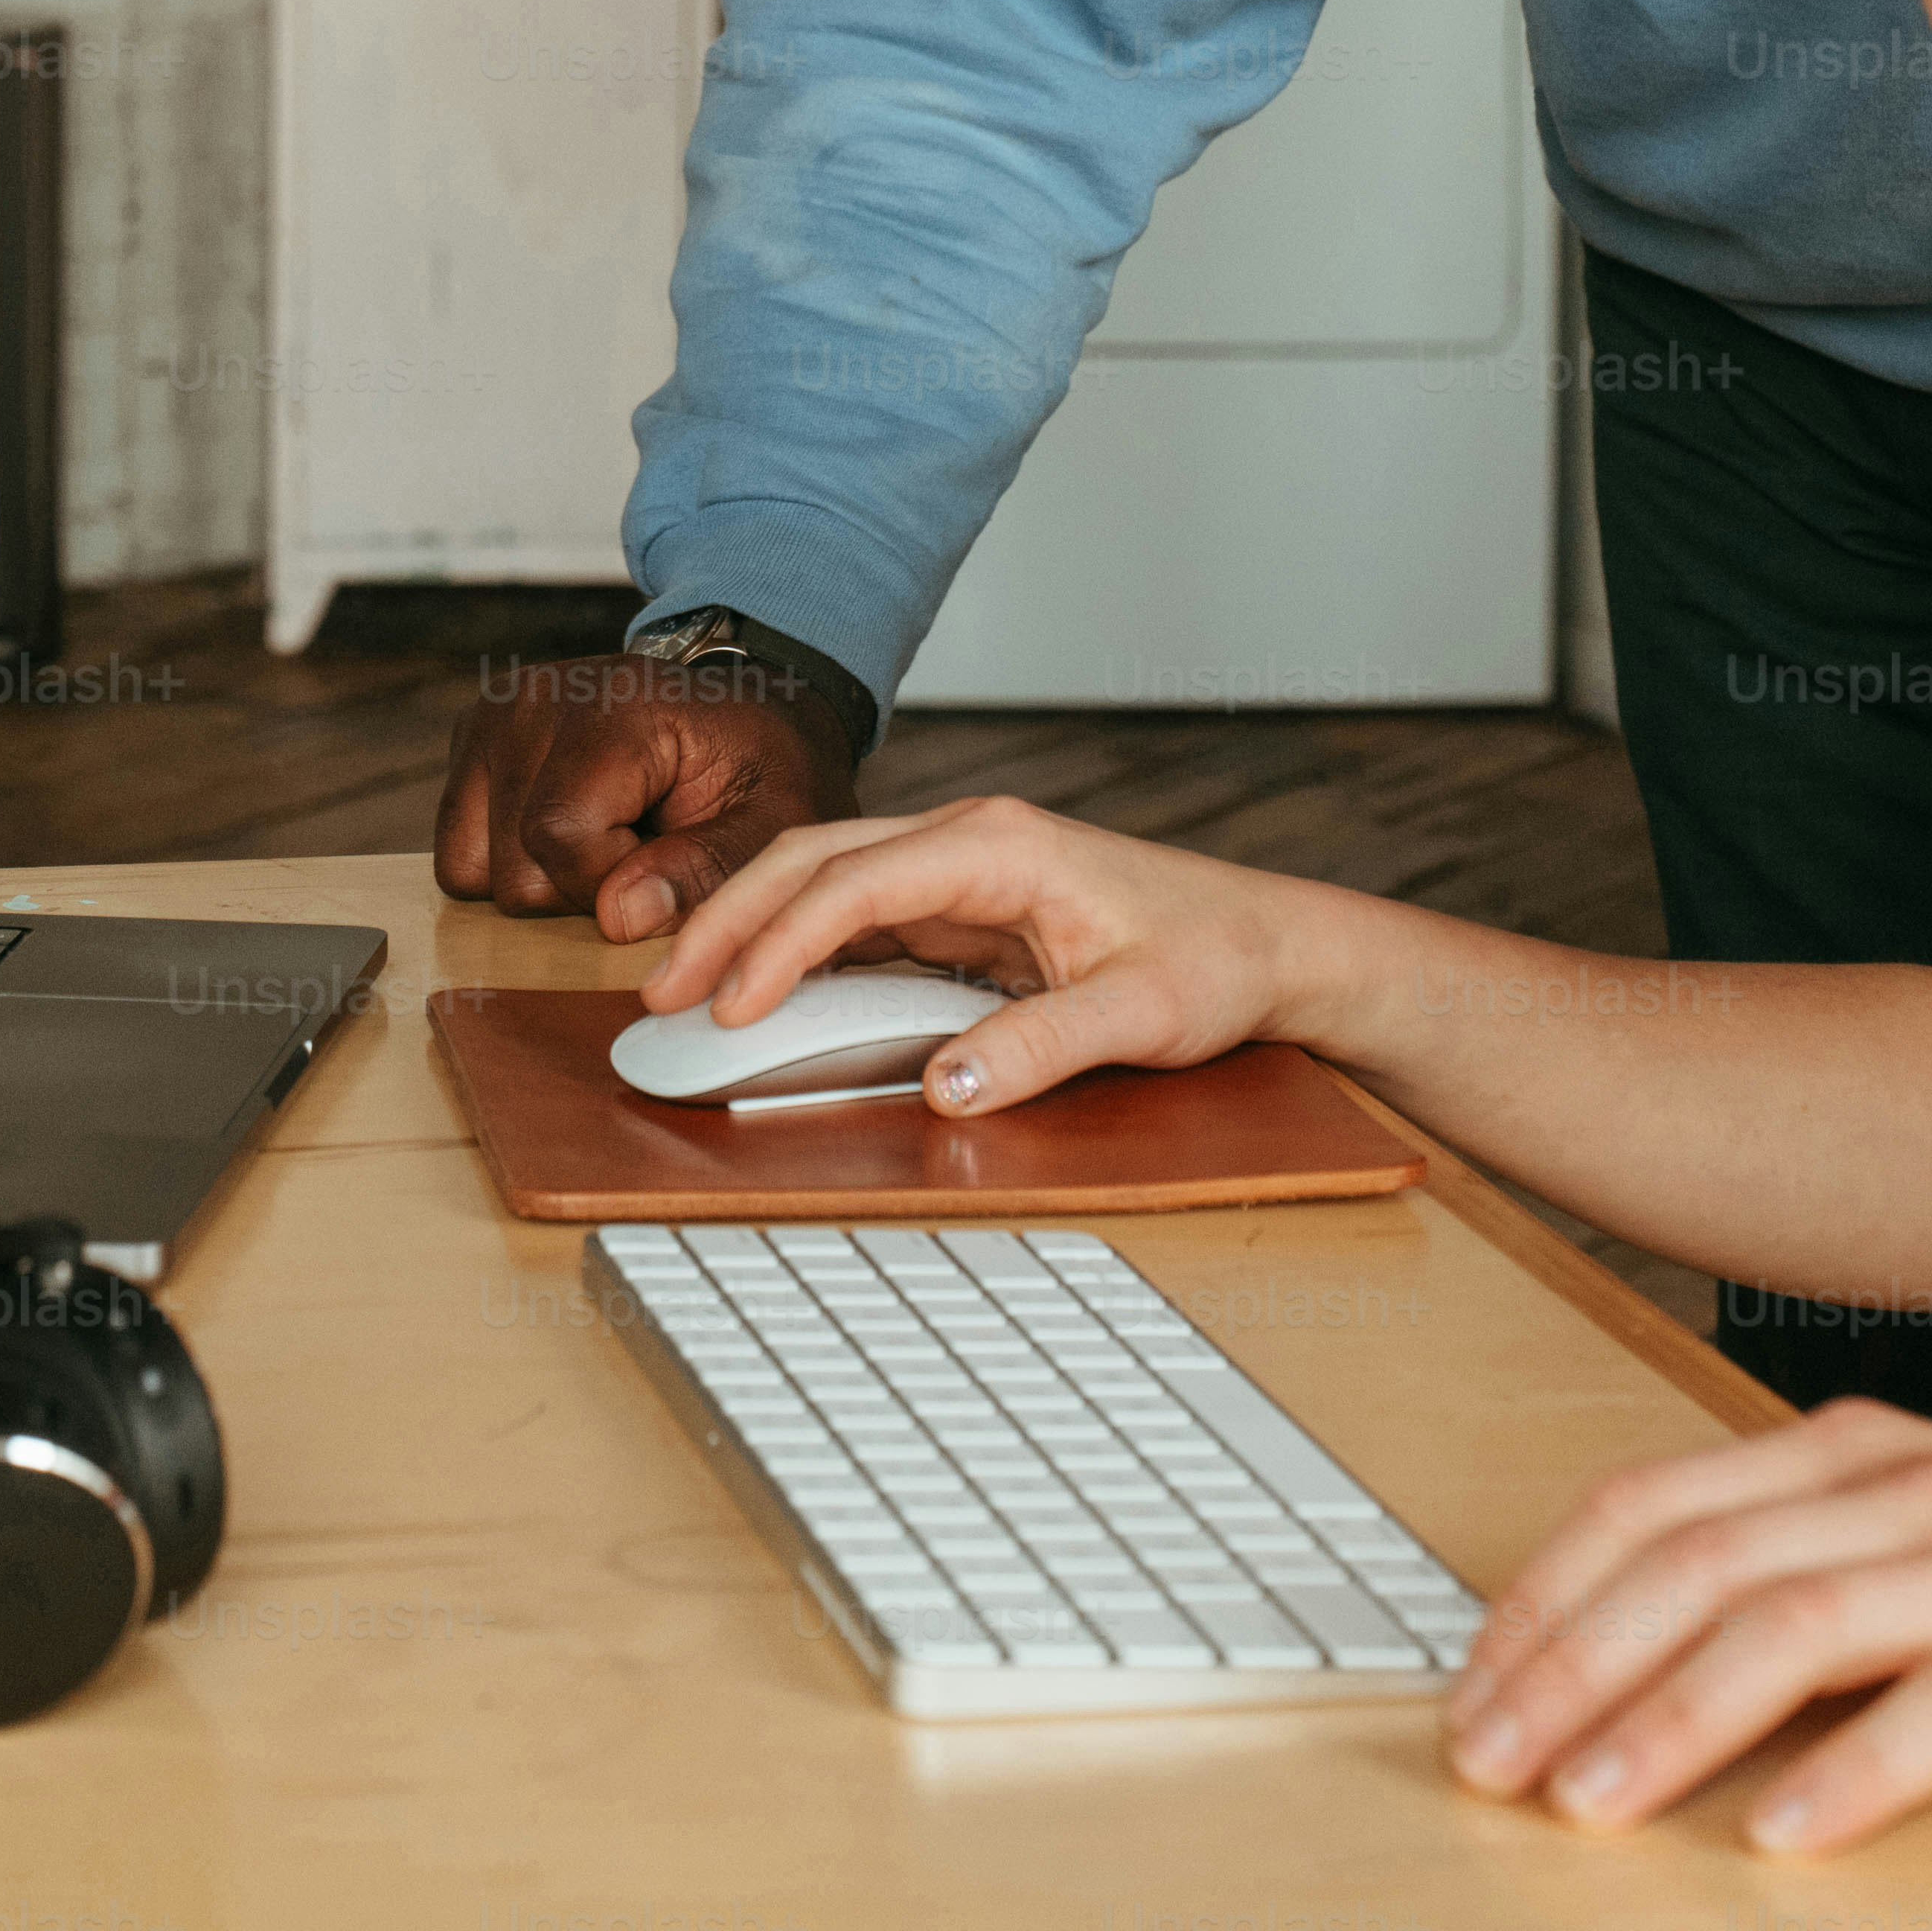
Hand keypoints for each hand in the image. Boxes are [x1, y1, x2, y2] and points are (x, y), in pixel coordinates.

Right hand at [429, 649, 861, 938]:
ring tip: (607, 837)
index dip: (612, 884)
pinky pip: (457, 854)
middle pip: (514, 868)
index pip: (559, 836)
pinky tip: (570, 831)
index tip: (668, 859)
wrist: (743, 710)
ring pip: (473, 870)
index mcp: (615, 704)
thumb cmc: (759, 770)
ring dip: (542, 880)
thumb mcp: (771, 824)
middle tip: (643, 847)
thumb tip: (616, 920)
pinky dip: (508, 863)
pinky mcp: (472, 740)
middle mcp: (536, 697)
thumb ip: (707, 872)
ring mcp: (494, 715)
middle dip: (580, 890)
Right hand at [633, 795, 1319, 1111]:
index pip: (855, 882)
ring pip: (822, 884)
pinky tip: (759, 999)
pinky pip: (856, 922)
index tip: (730, 1008)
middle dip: (728, 921)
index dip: (780, 942)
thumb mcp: (1143, 1013)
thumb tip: (946, 1088)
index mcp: (998, 845)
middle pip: (812, 862)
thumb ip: (1043, 1047)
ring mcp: (961, 873)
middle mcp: (967, 843)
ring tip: (685, 997)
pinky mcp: (963, 911)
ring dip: (750, 933)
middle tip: (661, 992)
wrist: (1270, 944)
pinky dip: (796, 954)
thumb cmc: (1216, 959)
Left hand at [1444, 1401, 1931, 1853]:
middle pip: (1695, 1564)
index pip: (1652, 1506)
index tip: (1469, 1691)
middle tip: (1484, 1762)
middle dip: (1567, 1664)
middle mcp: (1919, 1485)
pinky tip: (1781, 1837)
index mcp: (1862, 1448)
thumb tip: (1643, 1647)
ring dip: (1671, 1720)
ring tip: (1587, 1805)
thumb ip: (1815, 1561)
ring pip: (1792, 1626)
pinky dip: (1850, 1775)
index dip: (1545, 1598)